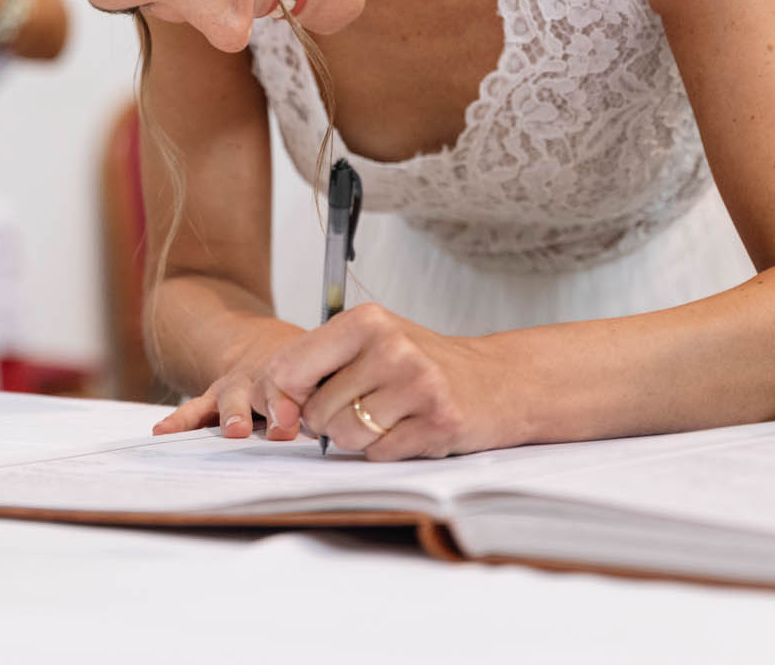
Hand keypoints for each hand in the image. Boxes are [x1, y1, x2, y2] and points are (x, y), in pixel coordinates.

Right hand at [152, 321, 313, 441]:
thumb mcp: (319, 368)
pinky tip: (163, 432)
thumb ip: (328, 391)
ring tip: (236, 430)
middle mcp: (262, 379)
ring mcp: (235, 389)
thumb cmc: (300, 367)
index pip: (296, 385)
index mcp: (293, 373)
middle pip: (268, 391)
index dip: (295, 401)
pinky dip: (181, 422)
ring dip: (236, 416)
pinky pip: (195, 410)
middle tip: (280, 427)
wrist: (261, 346)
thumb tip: (343, 419)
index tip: (295, 418)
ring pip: (233, 400)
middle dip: (273, 408)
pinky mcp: (214, 399)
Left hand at [266, 303, 505, 459]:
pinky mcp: (439, 421)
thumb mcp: (368, 345)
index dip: (283, 398)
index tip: (293, 408)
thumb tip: (274, 409)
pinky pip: (380, 454)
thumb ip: (315, 366)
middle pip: (317, 412)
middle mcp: (391, 347)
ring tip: (390, 416)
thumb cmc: (422, 364)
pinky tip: (412, 429)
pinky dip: (388, 450)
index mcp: (365, 321)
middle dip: (331, 421)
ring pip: (345, 437)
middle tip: (366, 406)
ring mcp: (418, 384)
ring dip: (361, 438)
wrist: (500, 380)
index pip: (289, 368)